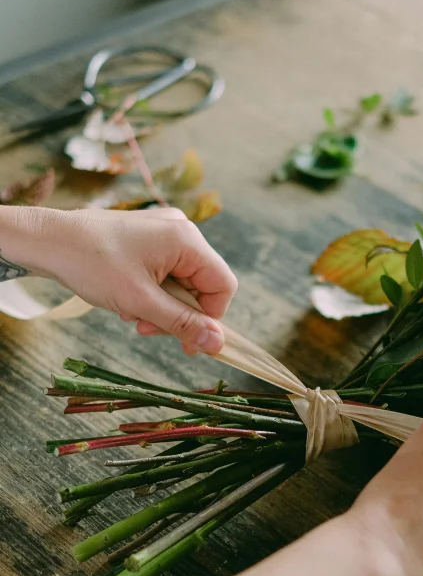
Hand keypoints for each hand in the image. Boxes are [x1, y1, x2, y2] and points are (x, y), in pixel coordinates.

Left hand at [30, 207, 236, 354]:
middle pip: (202, 285)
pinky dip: (152, 292)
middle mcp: (181, 230)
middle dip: (178, 313)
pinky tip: (128, 300)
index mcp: (186, 239)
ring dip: (162, 306)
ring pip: (182, 282)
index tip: (186, 341)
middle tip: (148, 329)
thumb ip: (182, 323)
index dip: (209, 317)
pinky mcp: (149, 237)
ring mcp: (165, 231)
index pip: (222, 286)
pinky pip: (166, 272)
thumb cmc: (91, 264)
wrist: (48, 240)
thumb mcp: (140, 301)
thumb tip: (218, 344)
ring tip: (132, 314)